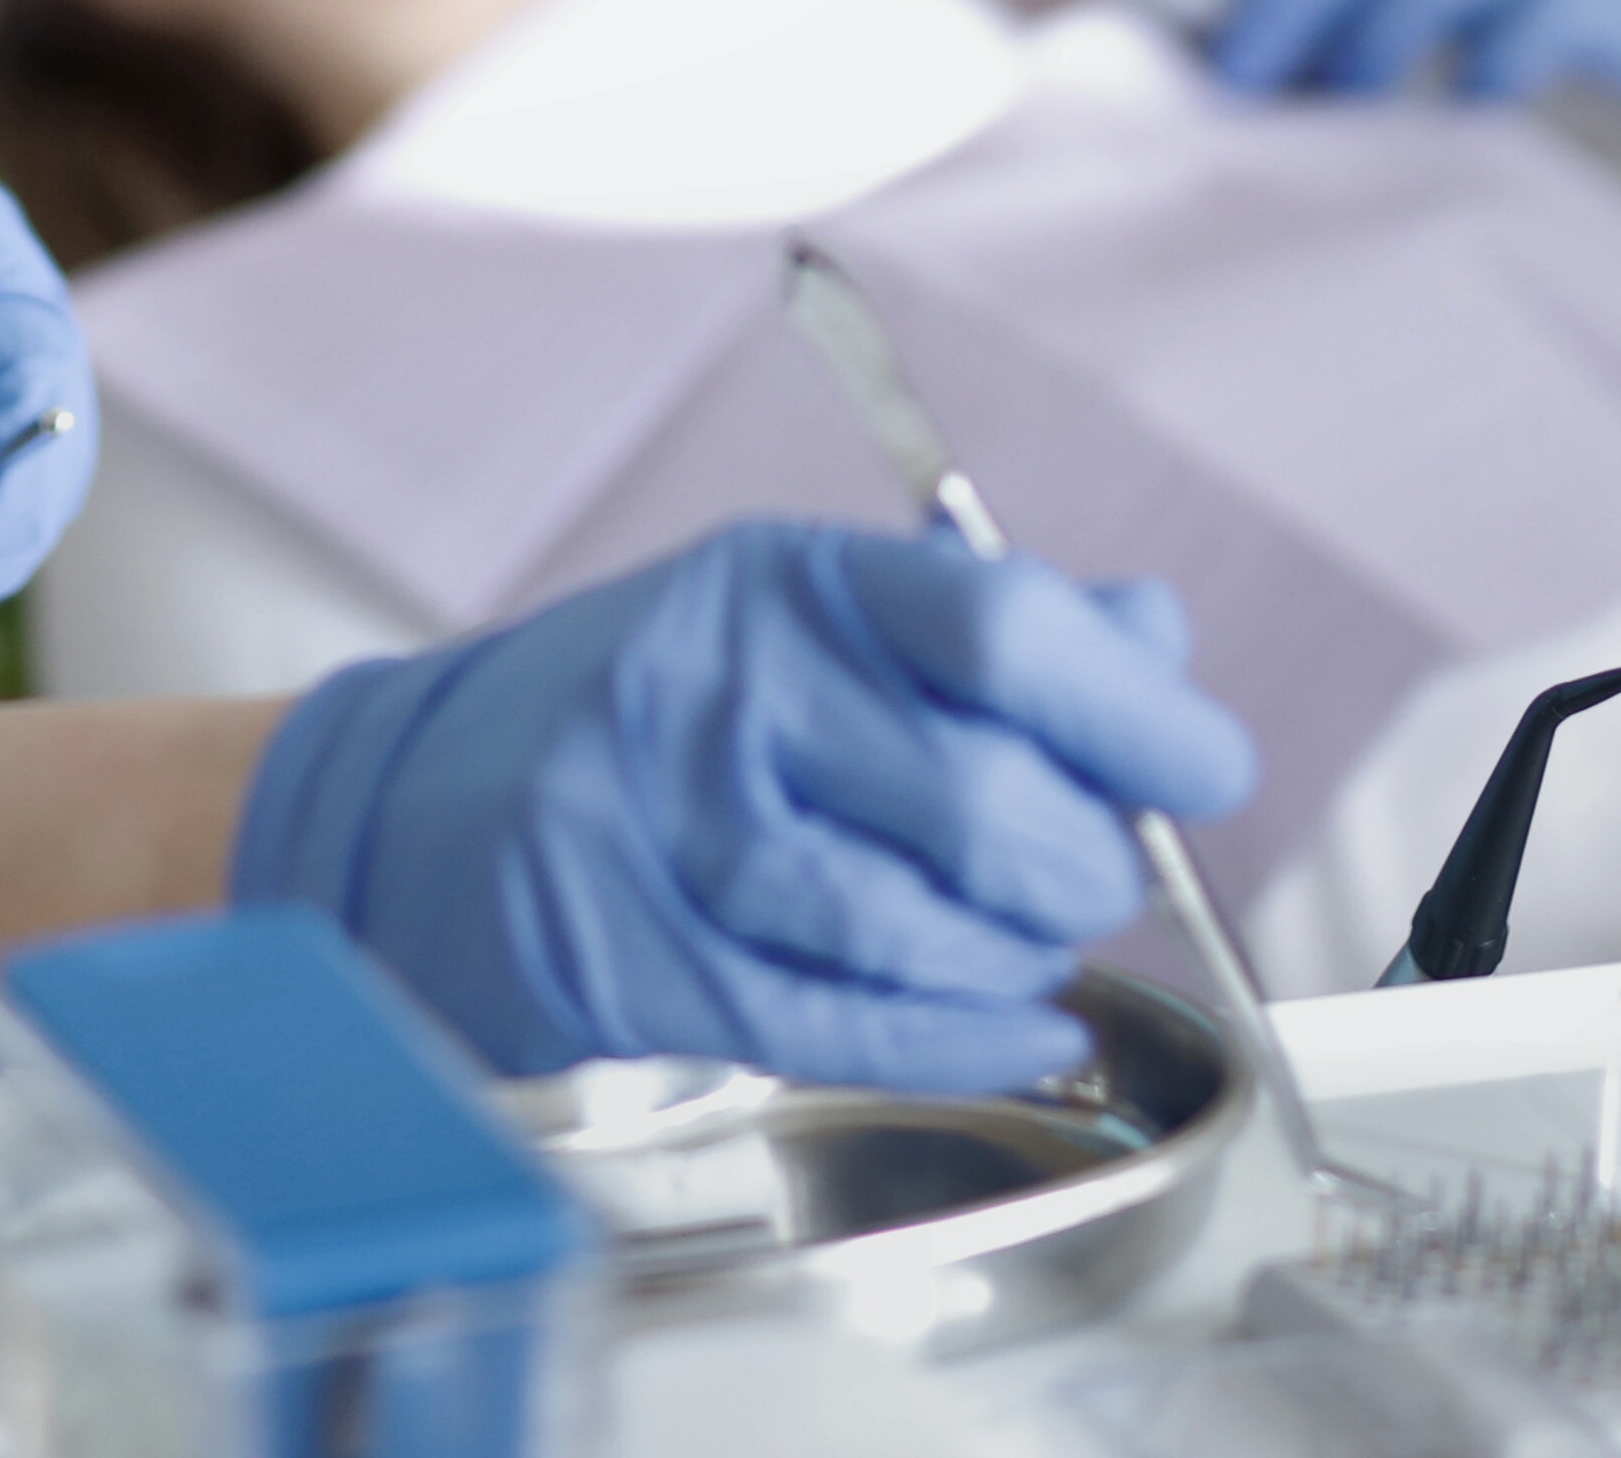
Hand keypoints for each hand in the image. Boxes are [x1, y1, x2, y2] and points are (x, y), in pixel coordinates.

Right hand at [235, 522, 1258, 1093]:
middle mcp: (723, 684)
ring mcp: (660, 821)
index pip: (1002, 627)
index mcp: (791, 580)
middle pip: (978, 798)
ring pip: (908, 926)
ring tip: (1034, 956)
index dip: (1133, 713)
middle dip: (1083, 866)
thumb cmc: (654, 716)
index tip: (1205, 766)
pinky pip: (830, 1021)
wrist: (415, 809)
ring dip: (1016, 962)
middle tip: (1094, 880)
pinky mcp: (620, 950)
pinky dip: (950, 1041)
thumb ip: (991, 634)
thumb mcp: (811, 627)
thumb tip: (1156, 649)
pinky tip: (1007, 1033)